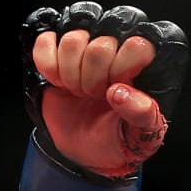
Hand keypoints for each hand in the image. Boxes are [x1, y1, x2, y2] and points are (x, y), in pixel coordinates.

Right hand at [22, 1, 186, 177]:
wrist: (85, 148)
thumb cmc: (119, 137)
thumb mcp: (141, 135)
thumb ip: (142, 115)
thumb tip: (122, 93)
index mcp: (145, 62)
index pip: (137, 45)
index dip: (121, 70)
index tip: (115, 92)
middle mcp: (117, 46)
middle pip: (100, 46)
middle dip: (93, 81)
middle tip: (95, 96)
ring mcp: (85, 45)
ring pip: (72, 41)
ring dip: (71, 75)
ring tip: (79, 91)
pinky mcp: (57, 49)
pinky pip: (45, 41)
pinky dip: (48, 65)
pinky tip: (59, 81)